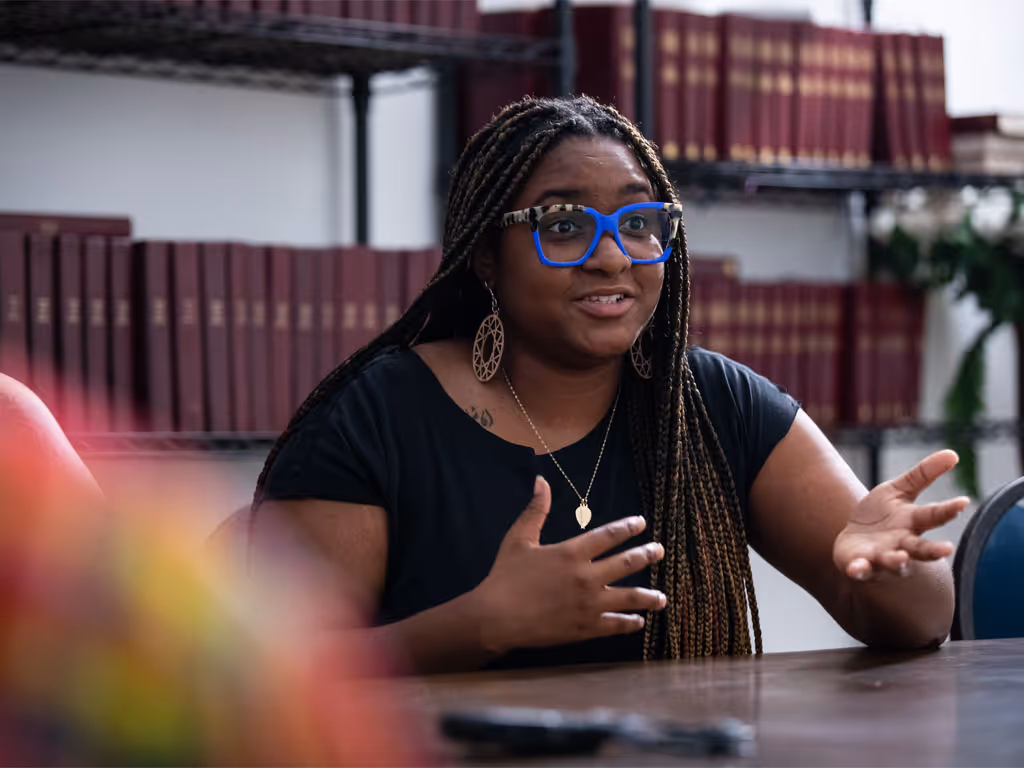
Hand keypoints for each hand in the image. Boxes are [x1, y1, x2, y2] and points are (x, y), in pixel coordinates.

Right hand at [473, 476, 666, 654]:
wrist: (496, 617)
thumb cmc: (505, 577)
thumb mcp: (519, 538)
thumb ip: (536, 510)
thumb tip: (542, 481)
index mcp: (571, 552)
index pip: (609, 535)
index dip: (628, 527)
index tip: (642, 523)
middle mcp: (586, 577)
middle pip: (626, 563)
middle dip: (646, 555)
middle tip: (660, 551)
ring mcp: (588, 604)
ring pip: (629, 598)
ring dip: (648, 596)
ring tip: (662, 597)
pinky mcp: (585, 628)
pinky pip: (614, 625)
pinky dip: (629, 623)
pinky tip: (639, 622)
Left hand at [833, 450, 969, 581]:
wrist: (853, 542)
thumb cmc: (881, 516)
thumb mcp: (898, 490)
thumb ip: (923, 474)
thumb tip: (953, 454)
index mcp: (912, 522)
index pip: (934, 515)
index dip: (948, 509)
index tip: (963, 501)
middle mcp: (902, 543)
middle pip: (921, 548)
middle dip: (934, 550)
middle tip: (947, 550)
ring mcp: (881, 556)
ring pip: (893, 562)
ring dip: (897, 561)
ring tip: (901, 558)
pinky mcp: (859, 564)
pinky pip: (860, 569)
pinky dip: (859, 569)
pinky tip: (856, 569)